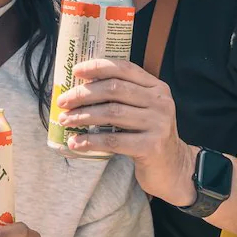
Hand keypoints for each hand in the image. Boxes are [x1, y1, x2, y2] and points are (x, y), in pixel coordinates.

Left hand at [57, 58, 196, 206]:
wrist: (174, 169)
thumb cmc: (149, 136)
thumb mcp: (143, 111)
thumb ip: (123, 97)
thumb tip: (80, 88)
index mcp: (157, 88)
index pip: (125, 69)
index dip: (98, 67)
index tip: (76, 71)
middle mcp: (160, 102)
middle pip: (114, 89)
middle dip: (83, 94)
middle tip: (63, 101)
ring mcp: (158, 124)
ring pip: (111, 113)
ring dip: (82, 116)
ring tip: (65, 120)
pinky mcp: (151, 146)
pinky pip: (113, 140)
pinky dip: (90, 141)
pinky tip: (76, 142)